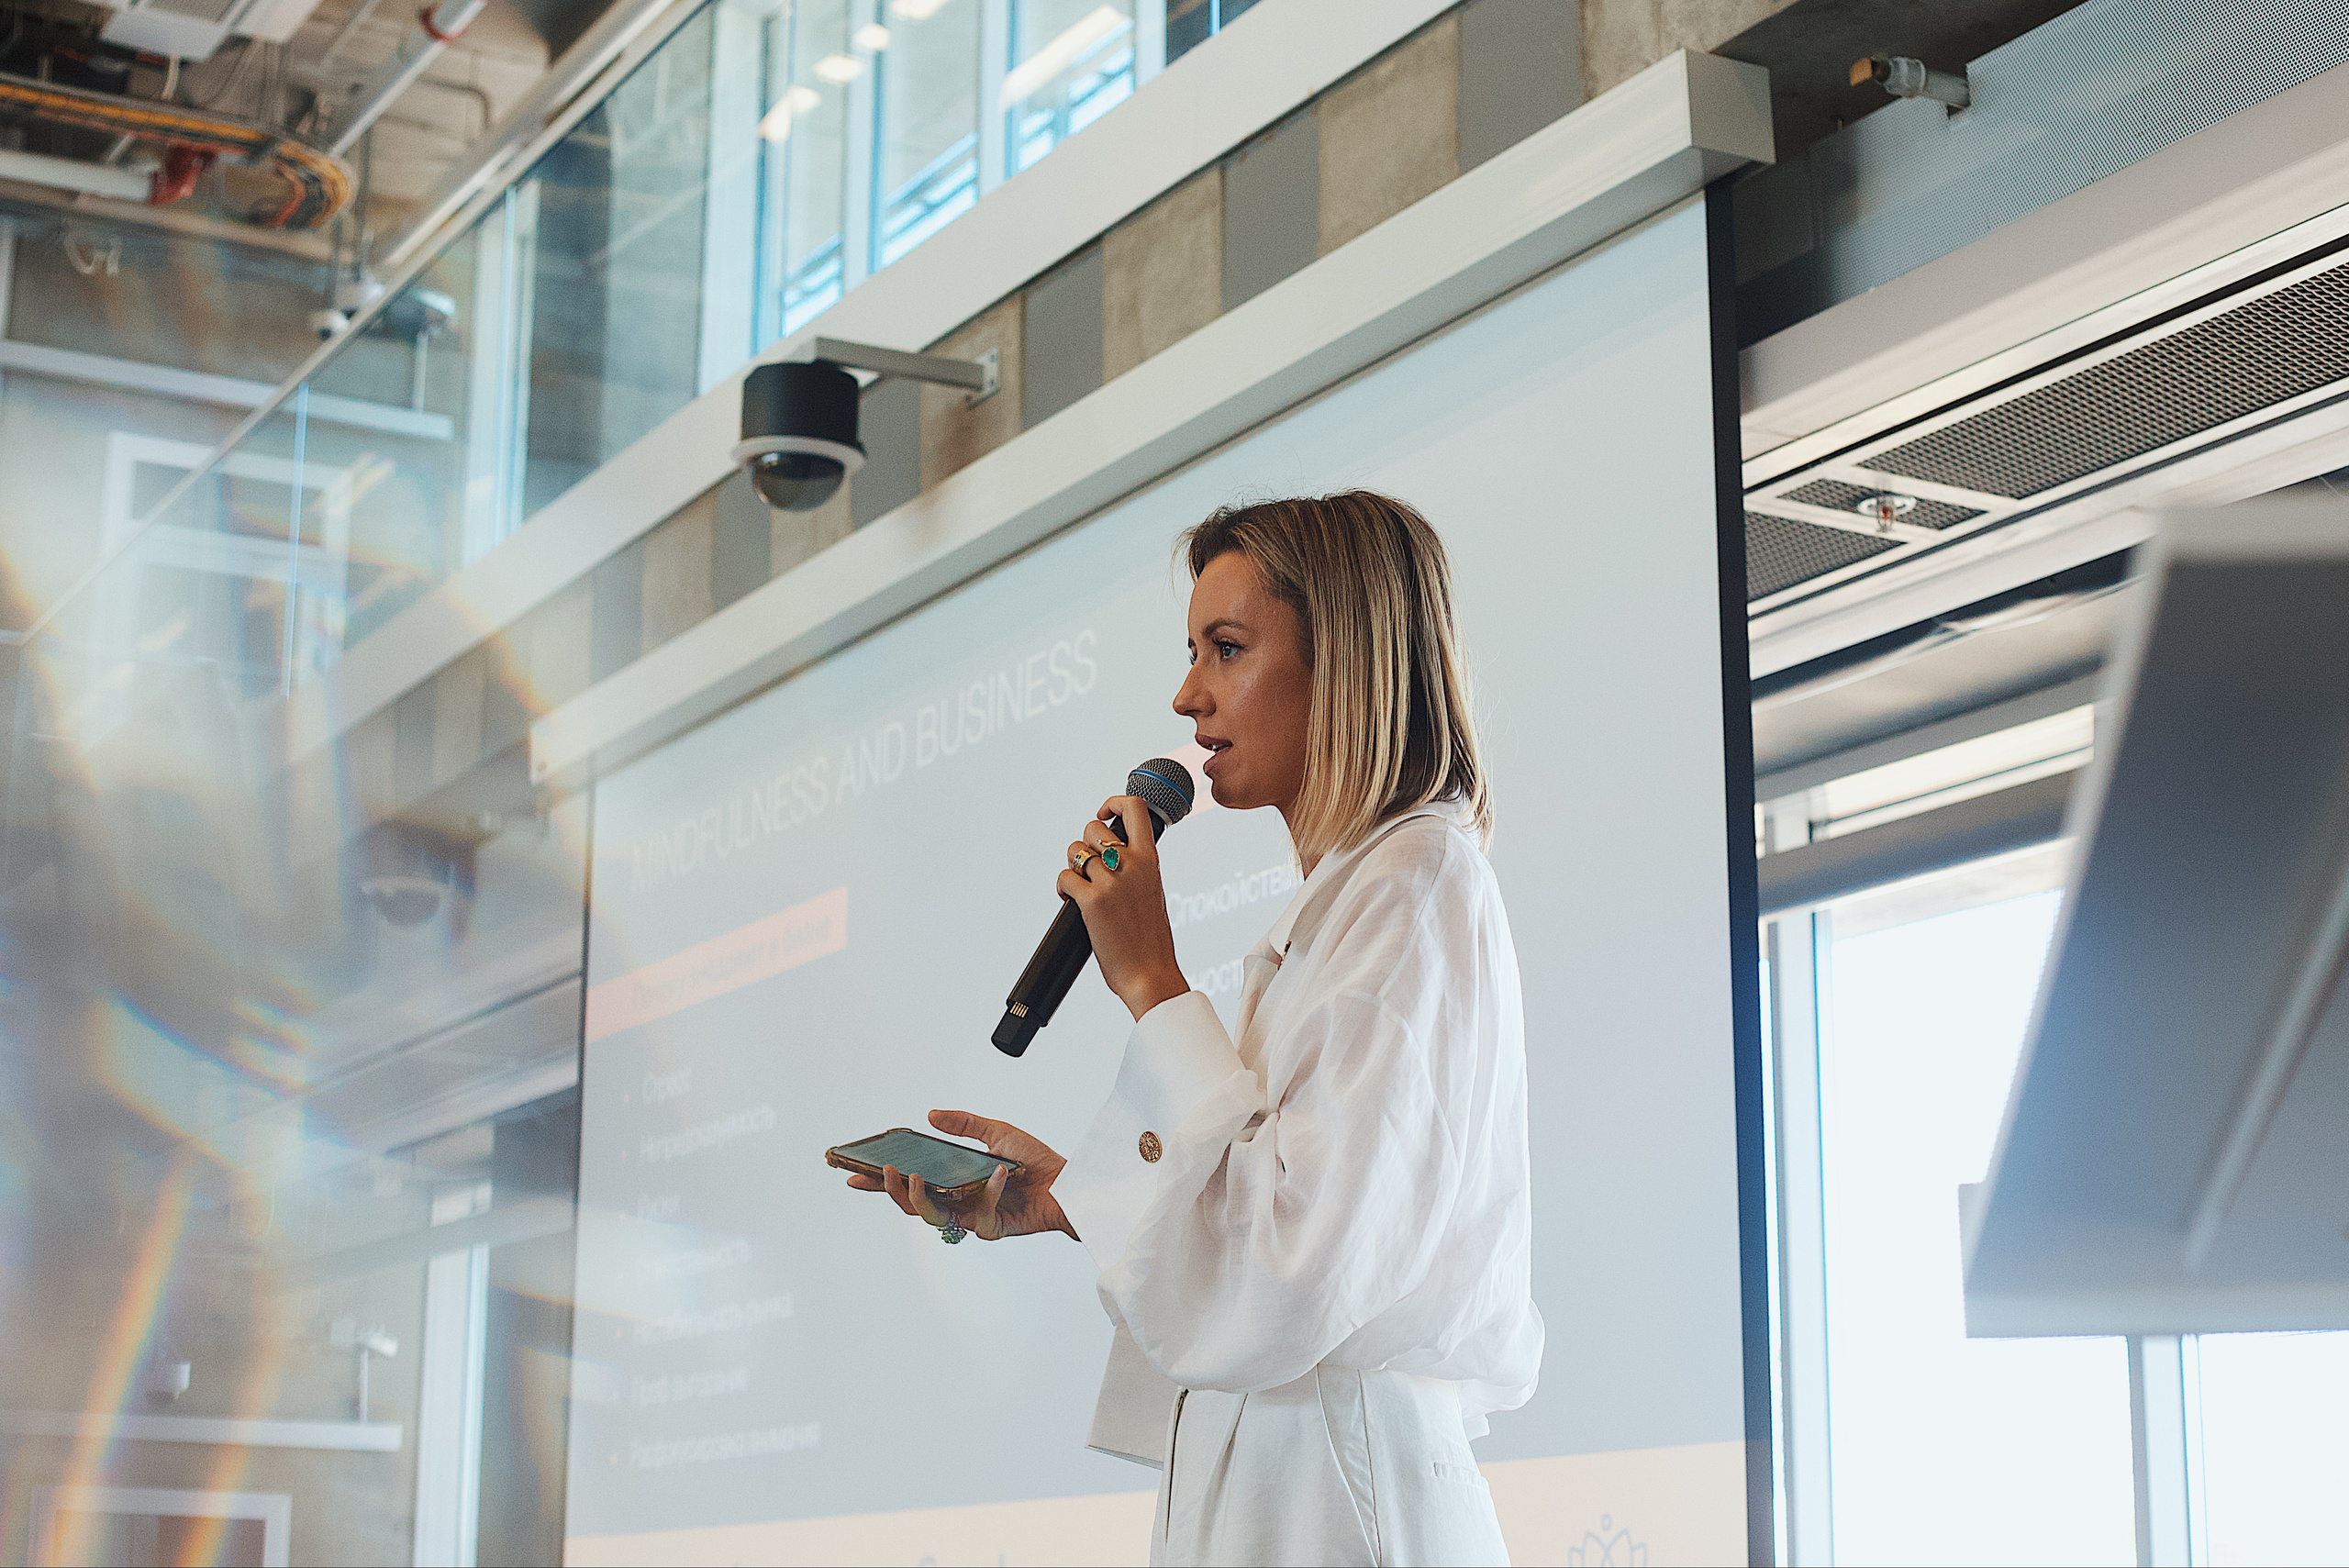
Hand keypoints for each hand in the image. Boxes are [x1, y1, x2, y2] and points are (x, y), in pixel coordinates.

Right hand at [843, 1110, 1077, 1240]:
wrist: (1069, 1183)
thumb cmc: (1035, 1160)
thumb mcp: (997, 1131)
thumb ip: (964, 1124)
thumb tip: (930, 1115)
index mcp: (952, 1181)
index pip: (908, 1183)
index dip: (879, 1182)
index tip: (851, 1173)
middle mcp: (957, 1201)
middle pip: (910, 1204)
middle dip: (888, 1191)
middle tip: (880, 1173)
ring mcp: (972, 1217)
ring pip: (931, 1217)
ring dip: (919, 1197)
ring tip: (914, 1176)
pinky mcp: (992, 1227)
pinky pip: (981, 1214)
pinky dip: (989, 1191)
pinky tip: (999, 1173)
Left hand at [1060, 795, 1188, 1019]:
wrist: (1149, 973)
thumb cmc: (1151, 939)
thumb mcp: (1154, 891)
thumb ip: (1138, 868)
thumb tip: (1115, 853)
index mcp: (1151, 860)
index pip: (1134, 808)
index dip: (1113, 803)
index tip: (1104, 814)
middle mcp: (1131, 865)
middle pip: (1092, 828)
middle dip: (1084, 844)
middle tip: (1089, 867)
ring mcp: (1110, 882)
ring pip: (1073, 851)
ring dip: (1072, 867)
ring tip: (1081, 886)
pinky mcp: (1090, 901)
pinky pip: (1064, 878)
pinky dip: (1062, 889)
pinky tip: (1072, 901)